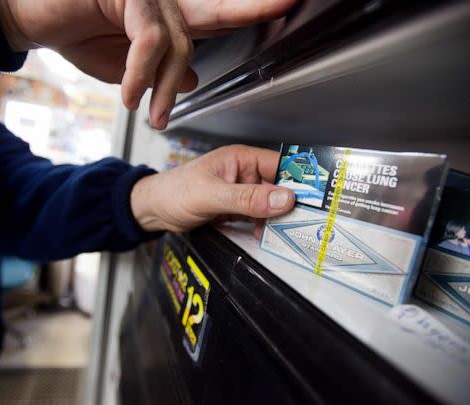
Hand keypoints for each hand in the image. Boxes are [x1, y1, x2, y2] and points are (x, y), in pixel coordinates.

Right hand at [0, 0, 295, 128]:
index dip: (252, 8)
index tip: (288, 3)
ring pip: (177, 41)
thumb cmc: (76, 34)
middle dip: (249, 9)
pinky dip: (140, 73)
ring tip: (152, 114)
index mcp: (168, 15)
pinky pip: (148, 39)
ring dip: (165, 86)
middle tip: (285, 1)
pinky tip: (130, 95)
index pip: (217, 13)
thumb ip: (158, 71)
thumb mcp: (124, 67)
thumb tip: (189, 80)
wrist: (33, 18)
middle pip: (209, 21)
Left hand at [131, 145, 294, 234]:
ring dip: (278, 218)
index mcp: (241, 159)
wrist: (153, 210)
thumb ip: (247, 198)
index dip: (299, 179)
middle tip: (305, 220)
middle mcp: (245, 173)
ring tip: (286, 230)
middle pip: (280, 187)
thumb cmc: (174, 191)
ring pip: (271, 204)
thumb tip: (283, 198)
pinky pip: (258, 216)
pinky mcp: (236, 208)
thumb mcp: (211, 195)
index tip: (316, 196)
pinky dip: (264, 226)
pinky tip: (264, 234)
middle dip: (290, 204)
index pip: (280, 165)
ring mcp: (241, 192)